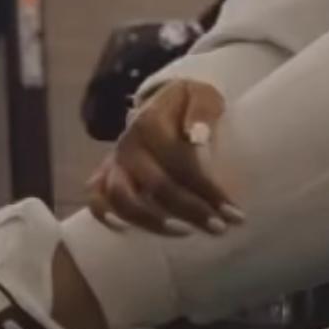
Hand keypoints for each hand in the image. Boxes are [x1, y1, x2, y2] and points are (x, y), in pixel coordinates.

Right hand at [87, 78, 240, 237]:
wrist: (165, 100)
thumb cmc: (190, 103)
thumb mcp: (202, 95)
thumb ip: (202, 110)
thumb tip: (197, 136)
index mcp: (151, 122)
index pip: (180, 162)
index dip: (208, 190)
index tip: (234, 213)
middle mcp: (129, 144)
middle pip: (157, 185)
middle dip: (191, 211)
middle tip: (219, 228)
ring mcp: (114, 160)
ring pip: (122, 197)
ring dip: (152, 220)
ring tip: (184, 233)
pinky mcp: (104, 173)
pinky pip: (95, 198)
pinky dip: (105, 215)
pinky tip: (126, 232)